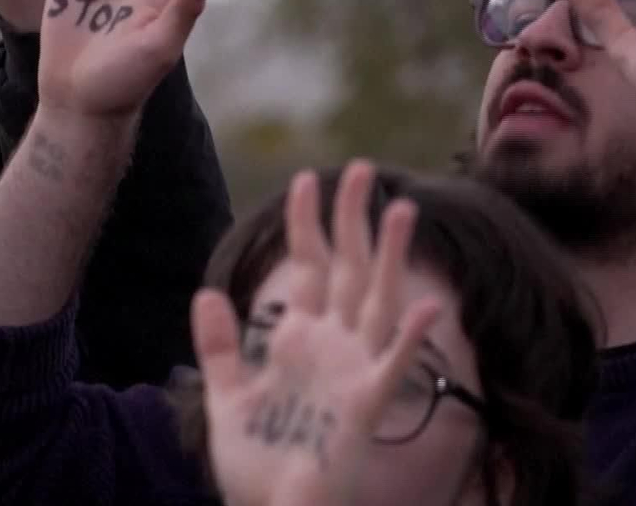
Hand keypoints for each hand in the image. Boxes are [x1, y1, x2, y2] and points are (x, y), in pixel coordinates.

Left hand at [192, 162, 442, 505]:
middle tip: (362, 168)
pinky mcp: (364, 407)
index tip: (307, 178)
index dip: (307, 223)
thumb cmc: (254, 466)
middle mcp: (331, 347)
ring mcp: (352, 373)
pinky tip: (427, 307)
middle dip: (352, 220)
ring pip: (376, 302)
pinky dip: (409, 338)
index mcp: (298, 340)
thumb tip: (208, 292)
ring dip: (389, 258)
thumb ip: (219, 346)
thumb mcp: (226, 397)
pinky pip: (393, 367)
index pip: (307, 267)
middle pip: (347, 269)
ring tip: (400, 210)